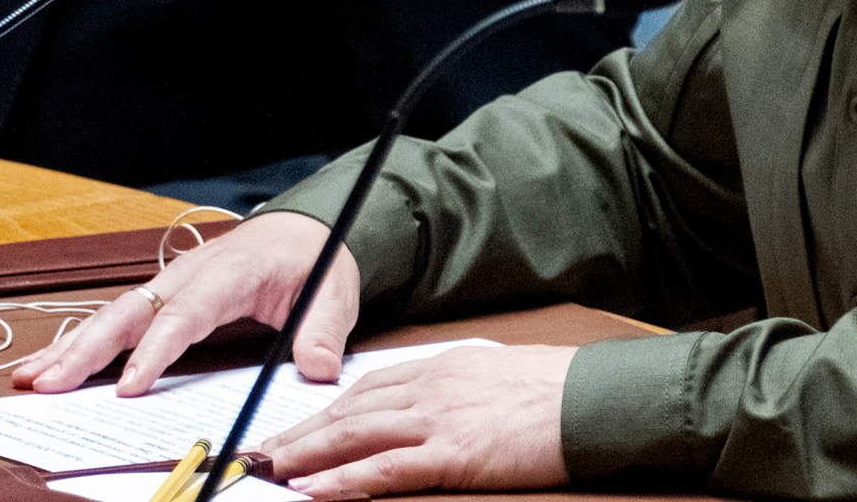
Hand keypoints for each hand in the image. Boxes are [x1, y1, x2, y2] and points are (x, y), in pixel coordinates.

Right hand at [13, 211, 359, 396]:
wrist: (302, 230)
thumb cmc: (310, 261)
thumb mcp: (331, 292)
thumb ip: (323, 331)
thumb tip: (318, 368)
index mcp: (227, 273)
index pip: (182, 316)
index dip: (153, 352)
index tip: (129, 387)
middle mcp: (187, 275)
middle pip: (127, 313)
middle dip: (85, 350)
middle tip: (48, 383)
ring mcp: (169, 285)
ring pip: (111, 315)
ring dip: (70, 347)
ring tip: (30, 377)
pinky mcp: (161, 297)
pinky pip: (116, 320)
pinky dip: (80, 342)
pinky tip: (49, 365)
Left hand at [262, 345, 574, 497]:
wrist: (592, 398)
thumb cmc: (558, 390)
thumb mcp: (498, 374)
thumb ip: (461, 388)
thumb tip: (442, 401)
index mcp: (442, 368)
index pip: (368, 388)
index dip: (328, 408)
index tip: (299, 424)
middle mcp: (430, 388)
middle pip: (350, 409)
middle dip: (303, 431)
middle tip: (264, 450)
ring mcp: (438, 420)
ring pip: (355, 436)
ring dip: (308, 454)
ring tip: (272, 470)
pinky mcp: (452, 453)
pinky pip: (385, 469)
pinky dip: (344, 480)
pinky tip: (315, 490)